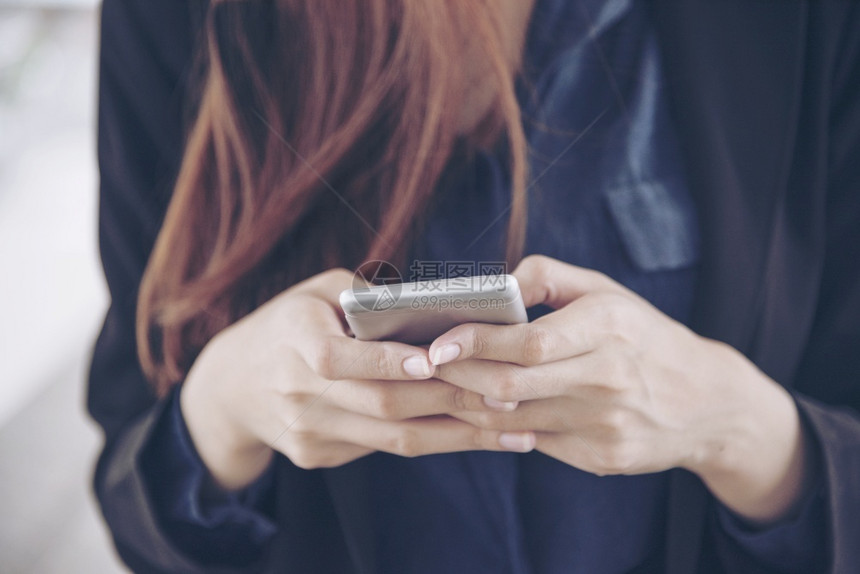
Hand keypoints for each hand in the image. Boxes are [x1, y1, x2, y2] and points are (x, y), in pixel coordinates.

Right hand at [180, 269, 517, 490]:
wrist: (230, 387)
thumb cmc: (286, 324)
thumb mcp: (313, 293)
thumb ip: (365, 298)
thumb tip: (433, 306)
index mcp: (294, 343)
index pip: (342, 360)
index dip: (389, 363)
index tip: (437, 362)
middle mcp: (299, 395)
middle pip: (383, 406)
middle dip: (453, 403)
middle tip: (511, 397)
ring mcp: (309, 433)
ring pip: (394, 440)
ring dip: (460, 436)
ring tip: (516, 432)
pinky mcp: (319, 456)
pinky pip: (384, 448)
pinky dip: (433, 439)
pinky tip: (476, 434)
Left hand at [429, 255, 813, 524]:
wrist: (708, 402)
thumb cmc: (643, 336)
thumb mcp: (608, 292)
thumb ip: (549, 276)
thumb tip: (497, 284)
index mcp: (610, 328)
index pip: (529, 341)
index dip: (476, 343)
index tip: (437, 342)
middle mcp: (609, 378)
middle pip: (512, 385)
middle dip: (458, 376)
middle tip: (424, 366)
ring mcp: (606, 424)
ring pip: (515, 420)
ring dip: (469, 404)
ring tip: (442, 386)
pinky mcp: (603, 457)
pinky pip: (533, 443)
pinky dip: (499, 428)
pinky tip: (480, 411)